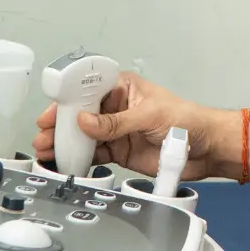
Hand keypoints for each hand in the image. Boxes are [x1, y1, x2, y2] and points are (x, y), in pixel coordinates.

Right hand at [32, 73, 213, 178]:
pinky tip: (64, 162)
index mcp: (123, 88)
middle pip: (80, 114)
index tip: (52, 110)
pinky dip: (79, 159)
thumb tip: (85, 121)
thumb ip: (116, 122)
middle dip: (60, 124)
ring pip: (84, 136)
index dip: (68, 98)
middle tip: (43, 134)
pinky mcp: (119, 152)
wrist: (206, 148)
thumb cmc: (187, 119)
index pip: (89, 89)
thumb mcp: (150, 115)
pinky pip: (94, 155)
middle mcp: (115, 108)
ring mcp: (116, 131)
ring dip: (65, 143)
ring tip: (46, 151)